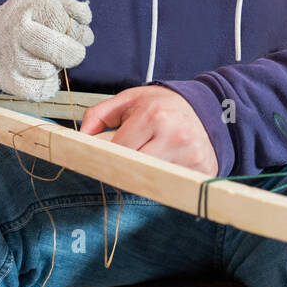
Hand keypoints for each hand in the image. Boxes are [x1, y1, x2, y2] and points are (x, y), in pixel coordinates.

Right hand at [0, 0, 93, 100]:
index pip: (64, 23)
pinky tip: (48, 76)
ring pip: (45, 70)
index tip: (77, 34)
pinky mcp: (8, 78)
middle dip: (73, 53)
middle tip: (75, 53)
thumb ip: (74, 8)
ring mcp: (12, 55)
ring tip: (51, 59)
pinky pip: (35, 91)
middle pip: (53, 47)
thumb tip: (85, 22)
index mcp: (33, 6)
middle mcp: (19, 31)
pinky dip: (48, 87)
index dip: (79, 31)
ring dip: (56, 67)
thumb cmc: (34, 15)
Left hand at [80, 85, 218, 176]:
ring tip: (148, 160)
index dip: (106, 156)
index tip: (102, 159)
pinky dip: (165, 181)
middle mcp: (174, 136)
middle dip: (123, 168)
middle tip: (122, 163)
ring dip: (144, 176)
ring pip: (151, 181)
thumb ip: (99, 114)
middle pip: (133, 169)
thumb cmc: (166, 105)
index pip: (118, 150)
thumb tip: (78, 138)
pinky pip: (173, 186)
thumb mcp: (130, 99)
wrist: (209, 107)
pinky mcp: (202, 171)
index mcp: (154, 115)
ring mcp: (190, 156)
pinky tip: (167, 167)